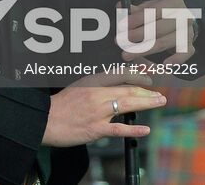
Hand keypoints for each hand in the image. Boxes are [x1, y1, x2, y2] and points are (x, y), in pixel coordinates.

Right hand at [41, 83, 165, 146]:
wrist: (45, 121)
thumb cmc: (59, 106)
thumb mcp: (77, 88)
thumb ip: (95, 87)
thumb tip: (112, 88)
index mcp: (91, 82)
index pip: (119, 74)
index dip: (137, 75)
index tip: (148, 78)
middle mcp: (96, 94)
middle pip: (127, 90)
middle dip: (147, 92)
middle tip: (160, 94)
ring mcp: (97, 111)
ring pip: (127, 105)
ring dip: (146, 103)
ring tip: (159, 102)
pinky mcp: (96, 128)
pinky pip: (119, 129)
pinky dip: (134, 129)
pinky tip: (145, 129)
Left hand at [120, 0, 196, 62]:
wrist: (182, 20)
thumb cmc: (162, 13)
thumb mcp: (150, 6)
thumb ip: (136, 9)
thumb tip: (121, 6)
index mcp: (173, 2)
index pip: (153, 11)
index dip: (136, 20)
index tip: (121, 27)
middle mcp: (183, 16)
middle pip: (158, 29)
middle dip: (137, 36)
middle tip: (121, 42)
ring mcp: (188, 32)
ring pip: (164, 43)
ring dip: (144, 50)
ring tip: (127, 54)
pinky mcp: (190, 45)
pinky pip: (183, 54)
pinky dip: (174, 60)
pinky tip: (163, 64)